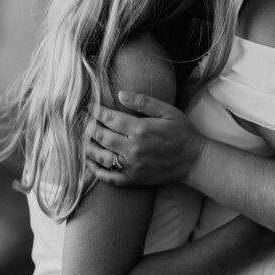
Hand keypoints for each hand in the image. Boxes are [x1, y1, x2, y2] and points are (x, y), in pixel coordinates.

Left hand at [86, 91, 205, 186]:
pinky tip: (89, 161)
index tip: (88, 106)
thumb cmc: (182, 133)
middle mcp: (133, 149)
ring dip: (87, 147)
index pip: (109, 118)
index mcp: (141, 129)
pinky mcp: (133, 179)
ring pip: (100, 157)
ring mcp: (132, 166)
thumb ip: (143, 102)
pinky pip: (108, 177)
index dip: (95, 111)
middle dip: (88, 126)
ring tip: (81, 138)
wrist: (194, 161)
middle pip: (101, 136)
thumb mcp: (168, 111)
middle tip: (80, 120)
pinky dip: (95, 170)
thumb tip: (120, 94)